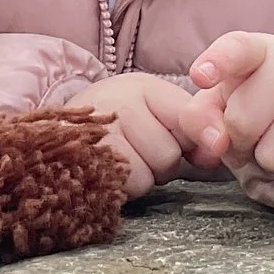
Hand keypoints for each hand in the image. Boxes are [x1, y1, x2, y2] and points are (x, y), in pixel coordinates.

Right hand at [64, 72, 200, 198]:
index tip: (215, 146)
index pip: (187, 116)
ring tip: (124, 158)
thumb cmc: (118, 121)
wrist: (59, 130)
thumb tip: (213, 155)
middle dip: (163, 163)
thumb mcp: (155, 111)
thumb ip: (191, 129)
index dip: (205, 134)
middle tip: (141, 149)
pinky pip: (126, 185)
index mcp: (144, 87)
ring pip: (149, 174)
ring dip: (143, 176)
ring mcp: (99, 131)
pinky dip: (125, 186)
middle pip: (169, 155)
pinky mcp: (85, 159)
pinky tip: (111, 169)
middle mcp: (119, 103)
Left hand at [184, 33, 273, 192]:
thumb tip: (215, 142)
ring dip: (269, 160)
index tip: (201, 76)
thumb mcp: (221, 103)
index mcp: (258, 50)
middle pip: (242, 122)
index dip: (217, 62)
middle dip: (240, 140)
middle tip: (255, 132)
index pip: (237, 49)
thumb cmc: (258, 105)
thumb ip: (199, 117)